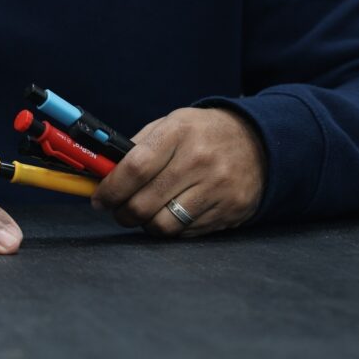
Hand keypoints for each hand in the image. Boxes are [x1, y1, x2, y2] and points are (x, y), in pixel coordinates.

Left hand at [92, 107, 264, 236]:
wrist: (260, 142)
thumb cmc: (202, 135)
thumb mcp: (171, 125)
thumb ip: (137, 148)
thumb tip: (102, 175)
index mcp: (179, 132)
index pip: (134, 168)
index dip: (110, 189)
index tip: (99, 199)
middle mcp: (199, 159)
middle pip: (144, 203)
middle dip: (122, 213)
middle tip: (118, 210)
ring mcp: (217, 187)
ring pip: (164, 225)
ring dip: (146, 224)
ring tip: (145, 214)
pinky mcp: (230, 210)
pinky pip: (186, 232)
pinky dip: (173, 228)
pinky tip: (173, 213)